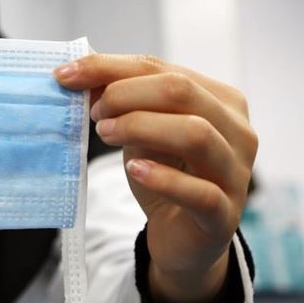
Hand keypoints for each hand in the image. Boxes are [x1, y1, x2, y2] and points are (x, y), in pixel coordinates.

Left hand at [54, 54, 256, 302]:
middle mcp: (237, 130)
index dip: (109, 67)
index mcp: (220, 100)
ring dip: (141, 127)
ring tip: (106, 133)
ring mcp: (236, 173)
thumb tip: (79, 71)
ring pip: (196, 134)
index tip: (66, 75)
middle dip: (125, 94)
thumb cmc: (163, 172)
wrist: (179, 234)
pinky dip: (163, 178)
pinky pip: (200, 192)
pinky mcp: (224, 215)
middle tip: (93, 112)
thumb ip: (120, 99)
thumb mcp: (140, 129)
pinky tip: (135, 170)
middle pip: (181, 91)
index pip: (162, 69)